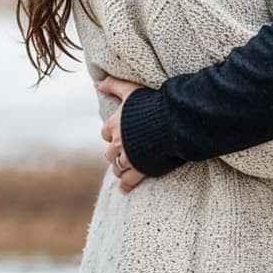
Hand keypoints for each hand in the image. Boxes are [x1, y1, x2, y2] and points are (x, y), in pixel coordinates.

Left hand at [95, 75, 144, 190]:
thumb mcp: (132, 90)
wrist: (175, 121)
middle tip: (123, 154)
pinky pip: (128, 181)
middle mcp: (118, 142)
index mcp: (114, 124)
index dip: (112, 135)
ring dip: (120, 168)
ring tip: (124, 170)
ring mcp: (129, 157)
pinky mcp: (140, 169)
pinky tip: (125, 189)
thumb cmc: (155, 103)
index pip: (106, 133)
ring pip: (117, 167)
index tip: (119, 136)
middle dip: (115, 153)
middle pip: (110, 152)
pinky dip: (126, 185)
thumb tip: (97, 83)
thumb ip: (114, 85)